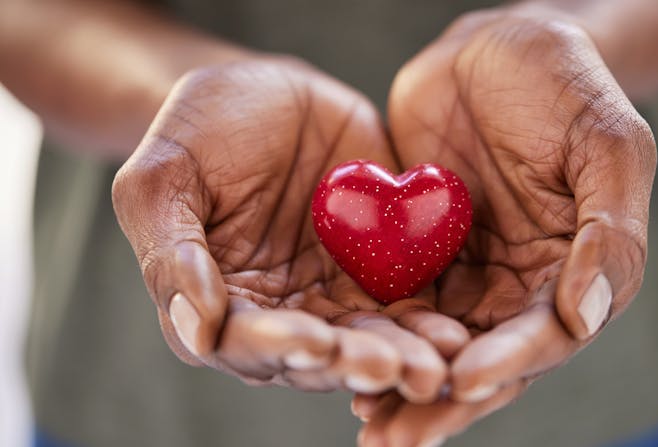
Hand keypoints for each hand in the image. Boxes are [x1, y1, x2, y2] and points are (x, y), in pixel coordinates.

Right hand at [112, 57, 467, 401]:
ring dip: (401, 357)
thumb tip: (196, 332)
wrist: (266, 93)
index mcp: (217, 304)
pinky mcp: (378, 272)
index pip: (243, 341)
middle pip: (316, 355)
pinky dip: (429, 322)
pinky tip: (455, 334)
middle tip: (391, 367)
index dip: (277, 346)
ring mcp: (331, 296)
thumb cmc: (199, 130)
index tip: (313, 341)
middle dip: (353, 362)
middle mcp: (278, 314)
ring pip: (368, 340)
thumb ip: (171, 253)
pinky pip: (406, 303)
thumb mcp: (162, 177)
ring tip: (433, 364)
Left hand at [357, 8, 656, 444]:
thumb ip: (611, 230)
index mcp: (578, 272)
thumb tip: (586, 316)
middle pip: (486, 358)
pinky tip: (340, 358)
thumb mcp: (607, 144)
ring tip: (364, 420)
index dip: (510, 360)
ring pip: (438, 344)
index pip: (547, 333)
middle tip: (396, 438)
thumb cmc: (567, 85)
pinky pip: (398, 304)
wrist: (499, 46)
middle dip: (443, 400)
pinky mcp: (422, 255)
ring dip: (403, 384)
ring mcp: (470, 274)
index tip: (463, 380)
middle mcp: (522, 286)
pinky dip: (375, 336)